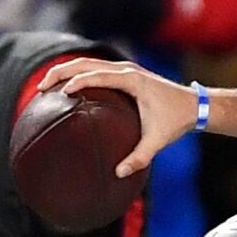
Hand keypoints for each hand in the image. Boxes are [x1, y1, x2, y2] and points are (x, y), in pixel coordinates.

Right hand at [35, 58, 193, 177]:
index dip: (75, 82)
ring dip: (65, 71)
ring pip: (87, 63)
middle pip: (84, 63)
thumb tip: (119, 173)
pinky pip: (95, 68)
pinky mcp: (125, 72)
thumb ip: (139, 157)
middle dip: (60, 73)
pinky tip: (66, 88)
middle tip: (41, 88)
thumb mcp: (158, 140)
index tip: (59, 94)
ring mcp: (125, 68)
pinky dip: (78, 74)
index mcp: (131, 80)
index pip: (95, 75)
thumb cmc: (176, 121)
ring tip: (46, 87)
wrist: (195, 105)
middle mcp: (126, 69)